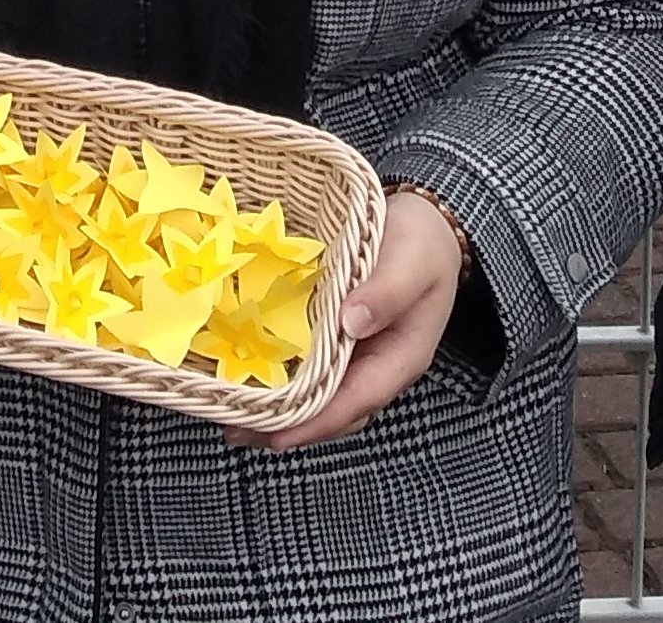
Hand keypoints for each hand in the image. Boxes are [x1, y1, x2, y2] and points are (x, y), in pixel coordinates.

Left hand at [238, 189, 461, 452]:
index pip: (358, 401)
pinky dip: (284, 382)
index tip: (278, 435)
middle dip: (289, 428)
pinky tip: (252, 382)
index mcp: (402, 358)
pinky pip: (313, 372)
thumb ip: (387, 293)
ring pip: (321, 398)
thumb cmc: (423, 245)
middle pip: (335, 412)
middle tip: (237, 433)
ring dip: (281, 412)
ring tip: (234, 421)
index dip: (317, 423)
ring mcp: (360, 358)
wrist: (428, 227)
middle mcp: (379, 367)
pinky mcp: (341, 342)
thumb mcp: (412, 262)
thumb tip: (352, 322)